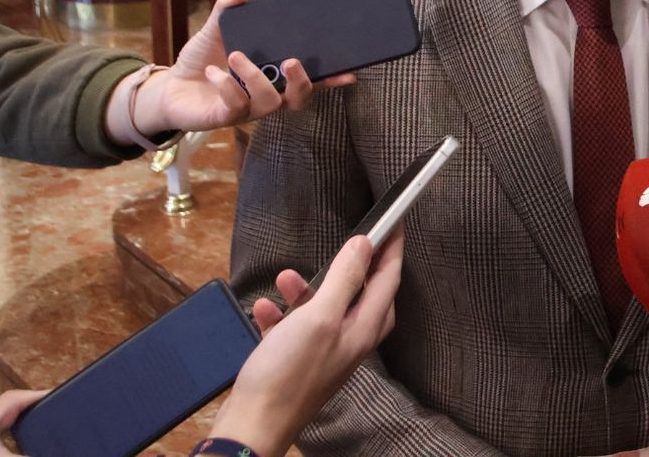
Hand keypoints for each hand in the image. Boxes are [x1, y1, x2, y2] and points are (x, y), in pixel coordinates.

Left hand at [114, 0, 358, 145]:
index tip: (349, 72)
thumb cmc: (200, 61)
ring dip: (255, 76)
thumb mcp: (214, 32)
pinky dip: (227, 85)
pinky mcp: (226, 117)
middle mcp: (266, 96)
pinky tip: (215, 72)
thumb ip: (226, 13)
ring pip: (268, 102)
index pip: (309, 80)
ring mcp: (247, 109)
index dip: (330, 79)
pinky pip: (236, 105)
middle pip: (298, 99)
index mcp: (272, 76)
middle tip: (290, 60)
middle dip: (300, 81)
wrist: (169, 88)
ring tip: (235, 56)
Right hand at [210, 234, 402, 456]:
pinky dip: (281, 315)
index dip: (393, 250)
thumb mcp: (319, 317)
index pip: (388, 281)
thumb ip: (344, 279)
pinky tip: (265, 307)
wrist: (253, 425)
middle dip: (355, 268)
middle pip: (364, 296)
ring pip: (323, 310)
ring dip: (305, 291)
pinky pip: (293, 329)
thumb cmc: (289, 372)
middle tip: (351, 242)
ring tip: (283, 278)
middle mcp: (349, 341)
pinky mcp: (297, 362)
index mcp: (363, 329)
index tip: (395, 223)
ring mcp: (323, 353)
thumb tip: (365, 245)